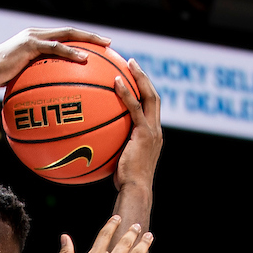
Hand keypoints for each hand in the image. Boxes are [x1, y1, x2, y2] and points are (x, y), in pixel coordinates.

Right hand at [0, 27, 111, 88]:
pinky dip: (71, 53)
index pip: (64, 37)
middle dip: (91, 36)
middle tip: (109, 43)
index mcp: (37, 41)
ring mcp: (34, 37)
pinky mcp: (30, 44)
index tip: (99, 48)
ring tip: (104, 46)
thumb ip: (35, 82)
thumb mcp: (20, 79)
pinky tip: (84, 60)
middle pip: (70, 31)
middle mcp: (38, 34)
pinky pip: (56, 48)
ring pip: (67, 34)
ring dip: (87, 39)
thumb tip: (46, 101)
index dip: (82, 41)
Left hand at [113, 60, 162, 190]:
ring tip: (128, 63)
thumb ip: (115, 149)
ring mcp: (152, 131)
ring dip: (140, 77)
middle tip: (132, 63)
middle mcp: (156, 130)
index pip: (151, 109)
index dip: (144, 92)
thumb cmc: (125, 183)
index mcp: (153, 136)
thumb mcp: (121, 163)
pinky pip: (134, 108)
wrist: (135, 189)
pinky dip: (126, 93)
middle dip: (144, 78)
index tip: (133, 80)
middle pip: (154, 96)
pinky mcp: (144, 133)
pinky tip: (116, 81)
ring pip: (150, 96)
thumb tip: (96, 145)